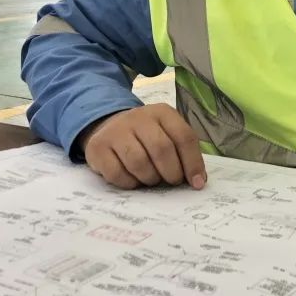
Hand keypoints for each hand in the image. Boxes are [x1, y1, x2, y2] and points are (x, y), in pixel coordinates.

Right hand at [80, 104, 206, 190]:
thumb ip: (183, 153)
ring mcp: (116, 131)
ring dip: (150, 178)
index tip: (197, 183)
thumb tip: (198, 181)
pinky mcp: (98, 147)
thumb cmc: (145, 137)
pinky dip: (129, 183)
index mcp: (162, 112)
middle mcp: (139, 117)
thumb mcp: (167, 134)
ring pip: (139, 162)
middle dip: (171, 172)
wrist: (108, 127)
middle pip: (162, 149)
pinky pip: (117, 174)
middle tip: (171, 181)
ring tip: (151, 178)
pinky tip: (132, 179)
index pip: (184, 137)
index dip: (193, 163)